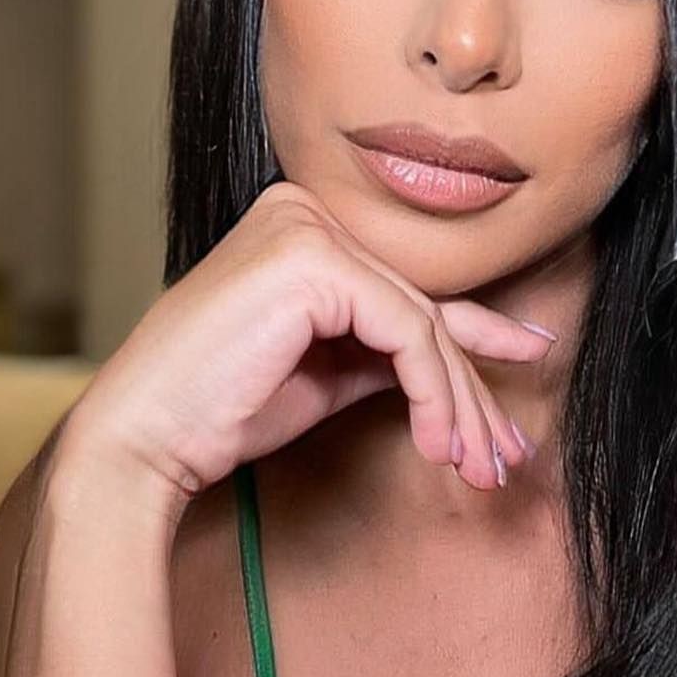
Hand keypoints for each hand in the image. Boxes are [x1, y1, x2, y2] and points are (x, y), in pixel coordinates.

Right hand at [58, 179, 554, 518]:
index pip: (404, 289)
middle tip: (505, 452)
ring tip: (478, 464)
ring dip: (459, 404)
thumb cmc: (223, 410)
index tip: (530, 362)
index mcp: (300, 226)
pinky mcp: (313, 262)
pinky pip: (406, 332)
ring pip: (422, 323)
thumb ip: (387, 351)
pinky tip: (437, 443)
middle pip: (419, 308)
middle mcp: (303, 211)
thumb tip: (462, 361)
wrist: (147, 437)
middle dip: (471, 389)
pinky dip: (433, 393)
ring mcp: (306, 229)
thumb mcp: (327, 372)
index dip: (476, 335)